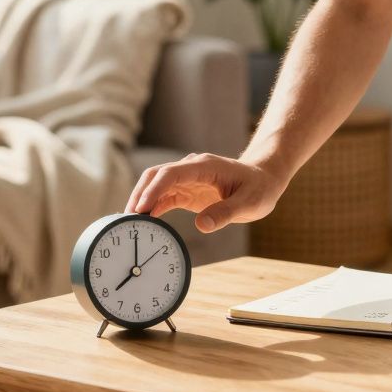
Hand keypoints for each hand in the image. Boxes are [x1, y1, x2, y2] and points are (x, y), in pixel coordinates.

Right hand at [125, 153, 288, 232]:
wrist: (264, 180)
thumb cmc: (259, 189)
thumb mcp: (249, 203)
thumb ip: (225, 213)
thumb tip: (202, 225)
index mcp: (203, 166)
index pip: (170, 173)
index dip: (154, 190)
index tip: (141, 208)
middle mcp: (191, 168)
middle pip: (156, 176)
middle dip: (140, 194)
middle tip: (127, 219)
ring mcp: (187, 179)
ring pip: (155, 186)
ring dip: (142, 202)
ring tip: (130, 224)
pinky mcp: (187, 191)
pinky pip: (164, 197)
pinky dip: (152, 208)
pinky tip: (144, 223)